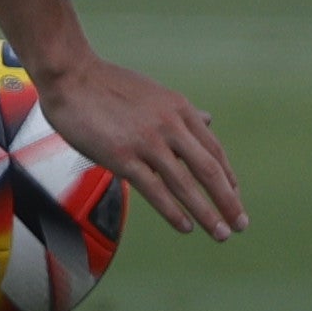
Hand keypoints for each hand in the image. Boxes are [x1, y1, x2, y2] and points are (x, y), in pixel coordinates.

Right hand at [31, 46, 242, 238]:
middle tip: (240, 225)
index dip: (229, 178)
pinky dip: (173, 211)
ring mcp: (147, 141)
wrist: (71, 76)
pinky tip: (186, 227)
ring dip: (207, 213)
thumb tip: (210, 120)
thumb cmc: (109, 85)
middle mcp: (170, 125)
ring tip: (221, 234)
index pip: (214, 150)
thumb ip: (182, 113)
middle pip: (208, 169)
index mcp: (180, 109)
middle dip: (228, 200)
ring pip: (185, 184)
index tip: (235, 199)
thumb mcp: (155, 94)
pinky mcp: (122, 156)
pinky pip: (154, 189)